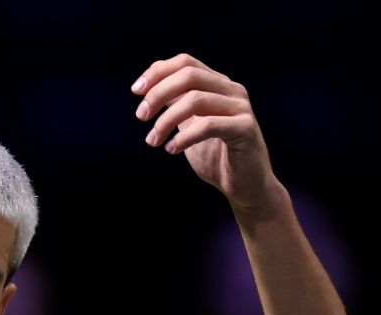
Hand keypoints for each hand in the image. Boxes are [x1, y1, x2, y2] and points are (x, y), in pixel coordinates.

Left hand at [132, 54, 284, 216]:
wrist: (244, 185)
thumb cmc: (215, 156)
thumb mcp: (188, 125)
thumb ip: (175, 105)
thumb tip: (148, 87)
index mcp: (217, 84)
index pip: (186, 62)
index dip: (157, 72)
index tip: (135, 91)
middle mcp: (231, 90)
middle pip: (189, 75)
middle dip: (158, 93)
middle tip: (141, 116)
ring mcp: (240, 108)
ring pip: (196, 99)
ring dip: (166, 120)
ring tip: (153, 140)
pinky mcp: (245, 128)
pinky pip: (208, 125)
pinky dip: (184, 137)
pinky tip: (172, 149)